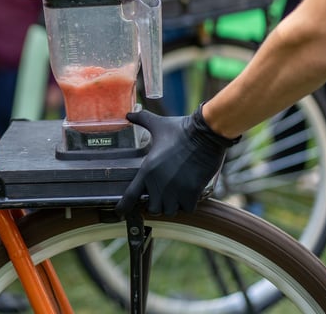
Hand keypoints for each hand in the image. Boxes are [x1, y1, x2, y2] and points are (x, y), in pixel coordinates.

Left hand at [116, 105, 238, 215]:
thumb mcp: (158, 124)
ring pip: (171, 210)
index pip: (130, 196)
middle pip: (153, 209)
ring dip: (172, 206)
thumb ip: (142, 120)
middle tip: (161, 197)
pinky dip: (187, 205)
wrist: (205, 133)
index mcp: (147, 170)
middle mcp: (160, 184)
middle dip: (156, 205)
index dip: (123, 207)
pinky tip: (188, 195)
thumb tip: (129, 113)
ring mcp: (177, 189)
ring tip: (174, 195)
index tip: (120, 213)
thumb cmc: (181, 129)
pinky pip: (187, 209)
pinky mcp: (193, 191)